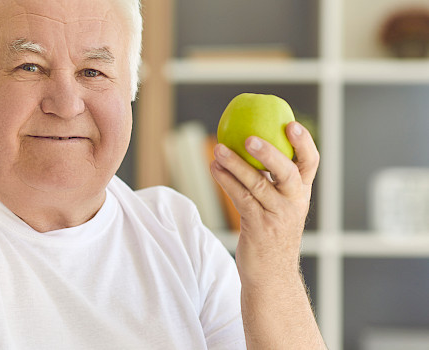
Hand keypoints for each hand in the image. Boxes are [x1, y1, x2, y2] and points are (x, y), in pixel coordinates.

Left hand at [210, 122, 318, 283]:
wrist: (271, 274)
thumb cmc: (271, 234)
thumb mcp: (279, 206)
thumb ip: (273, 181)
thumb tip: (250, 145)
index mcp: (301, 193)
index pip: (310, 163)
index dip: (304, 142)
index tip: (291, 123)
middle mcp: (294, 203)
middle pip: (287, 172)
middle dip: (269, 153)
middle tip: (249, 137)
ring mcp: (277, 216)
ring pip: (257, 184)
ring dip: (235, 165)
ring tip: (218, 150)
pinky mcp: (259, 227)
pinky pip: (240, 198)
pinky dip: (226, 181)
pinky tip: (214, 169)